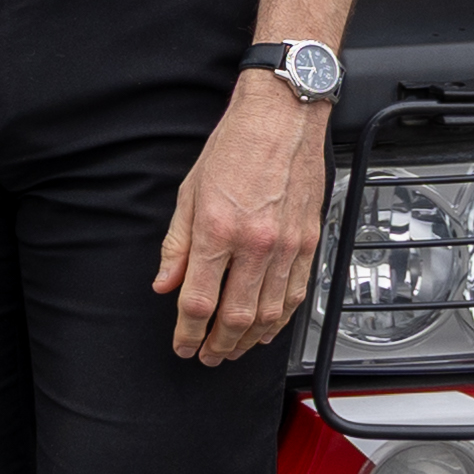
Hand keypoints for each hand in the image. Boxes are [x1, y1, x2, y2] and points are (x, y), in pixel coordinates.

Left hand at [152, 68, 334, 363]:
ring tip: (232, 349)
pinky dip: (280, 321)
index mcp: (218, 230)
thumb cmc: (236, 146)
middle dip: (216, 345)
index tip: (181, 345)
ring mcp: (287, 246)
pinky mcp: (309, 243)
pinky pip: (296, 295)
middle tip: (205, 356)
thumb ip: (176, 245)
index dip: (186, 334)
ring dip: (248, 341)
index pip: (198, 302)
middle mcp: (256, 244)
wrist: (282, 117)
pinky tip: (267, 329)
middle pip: (235, 317)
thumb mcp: (189, 192)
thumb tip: (164, 283)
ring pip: (269, 314)